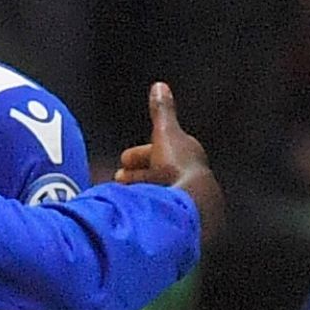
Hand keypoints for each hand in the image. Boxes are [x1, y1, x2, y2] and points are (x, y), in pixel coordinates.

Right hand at [116, 81, 223, 243]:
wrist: (191, 208)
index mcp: (188, 158)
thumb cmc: (179, 169)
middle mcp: (191, 179)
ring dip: (139, 192)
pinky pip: (157, 213)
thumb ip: (162, 111)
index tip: (123, 161)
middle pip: (159, 175)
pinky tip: (132, 214)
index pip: (161, 153)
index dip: (140, 155)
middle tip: (118, 179)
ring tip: (120, 197)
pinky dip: (143, 208)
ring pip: (158, 195)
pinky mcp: (182, 223)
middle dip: (138, 175)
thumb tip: (160, 86)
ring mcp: (186, 202)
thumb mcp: (165, 133)